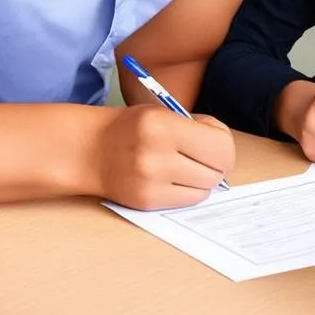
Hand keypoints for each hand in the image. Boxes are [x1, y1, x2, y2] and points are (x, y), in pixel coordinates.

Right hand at [90, 104, 234, 209]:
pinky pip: (188, 201)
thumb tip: (225, 150)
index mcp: (163, 125)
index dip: (223, 145)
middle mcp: (156, 155)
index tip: (214, 141)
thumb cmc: (132, 128)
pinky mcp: (146, 202)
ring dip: (202, 179)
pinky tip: (174, 178)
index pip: (220, 146)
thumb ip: (196, 127)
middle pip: (216, 171)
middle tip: (201, 155)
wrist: (89, 149)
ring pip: (205, 189)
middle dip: (215, 164)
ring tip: (185, 166)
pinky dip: (189, 191)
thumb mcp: (163, 113)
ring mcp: (151, 182)